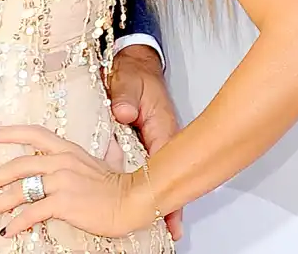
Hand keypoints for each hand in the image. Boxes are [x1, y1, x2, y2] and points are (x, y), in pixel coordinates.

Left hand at [0, 126, 152, 239]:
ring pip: (20, 190)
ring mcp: (60, 181)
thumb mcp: (102, 161)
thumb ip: (91, 155)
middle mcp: (60, 160)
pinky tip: (7, 230)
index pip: (33, 134)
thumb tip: (101, 147)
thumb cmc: (119, 185)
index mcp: (67, 148)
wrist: (133, 199)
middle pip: (18, 165)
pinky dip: (16, 222)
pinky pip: (32, 213)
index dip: (11, 132)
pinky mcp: (63, 203)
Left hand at [109, 45, 182, 239]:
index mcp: (162, 129)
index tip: (173, 221)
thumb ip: (126, 97)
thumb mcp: (129, 82)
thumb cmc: (134, 74)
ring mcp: (153, 146)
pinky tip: (136, 203)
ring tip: (154, 226)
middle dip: (169, 206)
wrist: (133, 66)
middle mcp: (161, 142)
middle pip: (168, 181)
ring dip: (158, 200)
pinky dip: (144, 188)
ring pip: (158, 179)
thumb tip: (124, 113)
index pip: (171, 168)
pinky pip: (145, 172)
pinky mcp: (142, 147)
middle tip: (168, 232)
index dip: (173, 196)